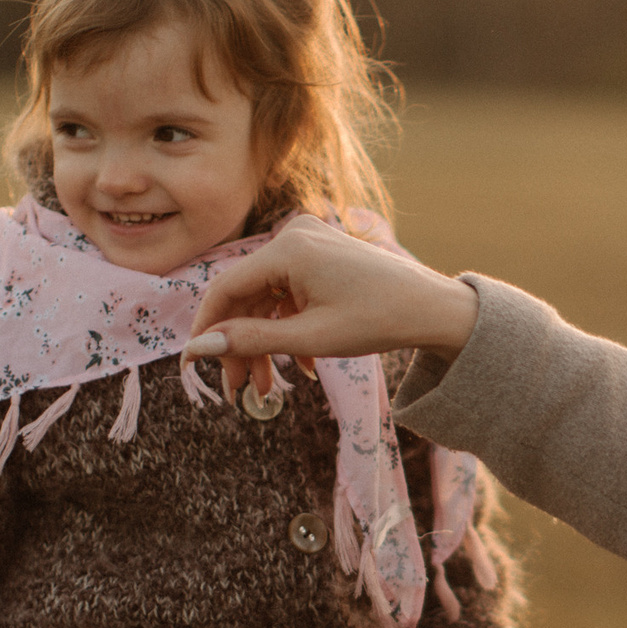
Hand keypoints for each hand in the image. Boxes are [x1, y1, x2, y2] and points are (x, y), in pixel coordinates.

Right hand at [182, 214, 480, 396]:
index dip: (205, 328)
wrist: (432, 309)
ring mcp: (308, 245)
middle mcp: (293, 237)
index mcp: (287, 249)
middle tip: (237, 390)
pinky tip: (301, 366)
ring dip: (264, 344)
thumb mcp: (310, 337)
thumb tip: (198, 348)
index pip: (225, 288)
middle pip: (246, 297)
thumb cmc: (377, 320)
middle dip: (240, 346)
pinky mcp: (321, 258)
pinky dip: (288, 329)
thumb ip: (251, 340)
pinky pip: (289, 295)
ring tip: (267, 388)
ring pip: (267, 300)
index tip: (193, 365)